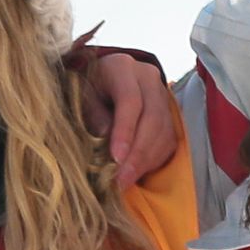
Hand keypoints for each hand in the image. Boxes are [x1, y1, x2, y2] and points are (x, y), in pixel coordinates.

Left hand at [81, 52, 179, 177]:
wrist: (100, 78)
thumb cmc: (86, 88)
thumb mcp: (81, 97)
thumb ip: (93, 116)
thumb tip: (106, 142)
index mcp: (122, 67)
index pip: (131, 101)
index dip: (125, 131)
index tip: (116, 158)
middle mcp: (148, 78)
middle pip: (152, 118)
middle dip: (138, 153)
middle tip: (122, 179)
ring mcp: (162, 95)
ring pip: (164, 131)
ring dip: (146, 160)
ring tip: (127, 181)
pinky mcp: (168, 113)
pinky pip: (169, 140)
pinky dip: (154, 159)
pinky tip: (138, 172)